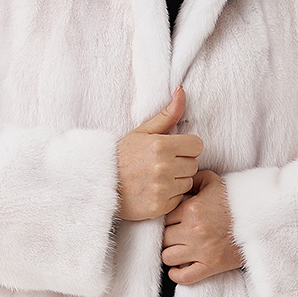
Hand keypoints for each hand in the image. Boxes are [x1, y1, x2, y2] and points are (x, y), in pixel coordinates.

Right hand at [115, 86, 203, 220]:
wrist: (100, 184)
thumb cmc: (123, 156)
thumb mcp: (143, 132)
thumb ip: (167, 114)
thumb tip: (181, 90)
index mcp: (161, 146)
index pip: (197, 145)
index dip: (186, 148)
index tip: (172, 150)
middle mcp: (163, 167)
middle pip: (193, 165)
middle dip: (181, 164)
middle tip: (161, 165)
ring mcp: (161, 188)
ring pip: (188, 183)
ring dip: (177, 181)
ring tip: (157, 178)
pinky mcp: (159, 206)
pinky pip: (179, 199)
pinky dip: (170, 197)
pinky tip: (154, 191)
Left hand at [162, 169, 244, 284]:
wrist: (261, 219)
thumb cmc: (237, 201)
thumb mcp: (215, 182)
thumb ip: (194, 179)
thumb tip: (179, 183)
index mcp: (192, 210)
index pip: (164, 218)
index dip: (168, 220)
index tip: (174, 221)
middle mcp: (193, 231)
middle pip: (164, 238)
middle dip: (168, 236)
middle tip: (176, 234)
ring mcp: (202, 251)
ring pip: (168, 257)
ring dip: (171, 253)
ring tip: (179, 248)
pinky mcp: (211, 266)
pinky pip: (183, 277)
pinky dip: (177, 274)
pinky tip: (179, 267)